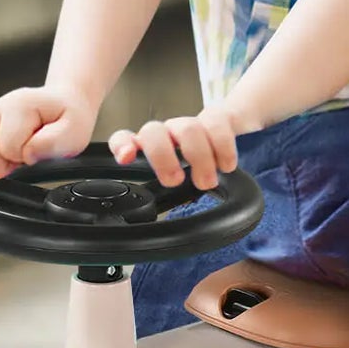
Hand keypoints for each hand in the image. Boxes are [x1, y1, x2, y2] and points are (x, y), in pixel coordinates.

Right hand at [0, 84, 97, 179]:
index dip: (26, 157)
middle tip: (28, 155)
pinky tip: (11, 154)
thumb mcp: (74, 132)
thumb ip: (51, 144)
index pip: (8, 147)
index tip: (41, 149)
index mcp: (20, 105)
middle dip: (6, 162)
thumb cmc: (69, 117)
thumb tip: (26, 155)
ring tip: (20, 154)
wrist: (66, 103)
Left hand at [107, 100, 254, 191]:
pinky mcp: (216, 119)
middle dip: (163, 157)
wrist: (223, 129)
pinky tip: (226, 166)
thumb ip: (160, 193)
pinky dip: (223, 149)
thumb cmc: (191, 160)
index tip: (125, 158)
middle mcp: (166, 133)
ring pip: (188, 130)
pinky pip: (217, 126)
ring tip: (207, 182)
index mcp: (147, 147)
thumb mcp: (172, 178)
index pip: (123, 138)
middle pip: (153, 131)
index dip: (122, 146)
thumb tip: (154, 228)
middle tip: (175, 181)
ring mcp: (189, 125)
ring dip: (199, 158)